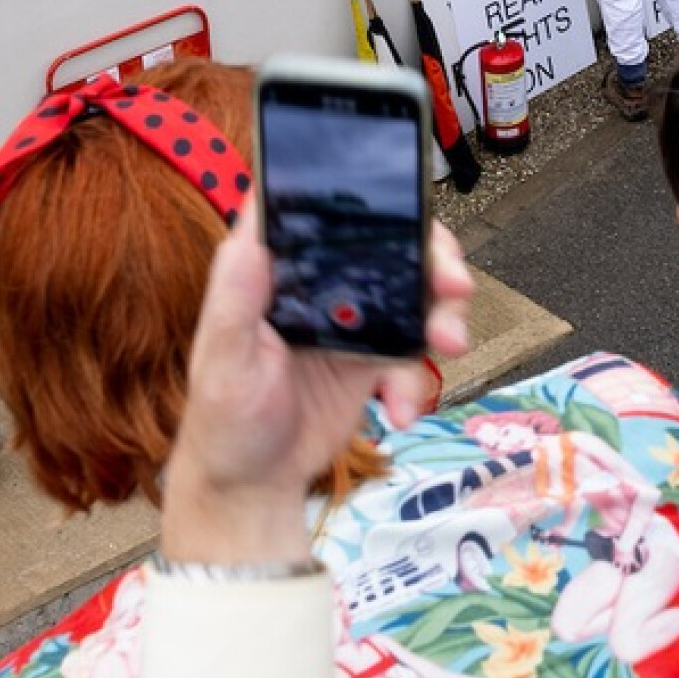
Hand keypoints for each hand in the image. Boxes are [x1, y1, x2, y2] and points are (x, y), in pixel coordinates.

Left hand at [159, 198, 471, 566]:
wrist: (256, 485)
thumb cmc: (223, 420)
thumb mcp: (223, 362)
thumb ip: (234, 302)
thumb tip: (247, 238)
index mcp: (275, 269)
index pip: (317, 206)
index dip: (361, 192)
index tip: (404, 203)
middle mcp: (317, 283)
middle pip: (386, 241)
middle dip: (432, 254)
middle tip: (455, 284)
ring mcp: (351, 318)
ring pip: (414, 289)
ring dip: (442, 313)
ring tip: (449, 345)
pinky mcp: (374, 357)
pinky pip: (414, 351)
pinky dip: (418, 379)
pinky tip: (400, 410)